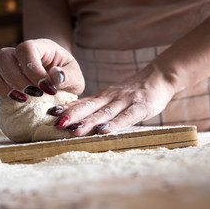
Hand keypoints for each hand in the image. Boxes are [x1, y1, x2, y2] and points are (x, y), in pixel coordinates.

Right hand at [0, 38, 84, 101]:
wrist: (55, 81)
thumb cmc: (66, 77)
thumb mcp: (75, 77)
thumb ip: (69, 77)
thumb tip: (56, 78)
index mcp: (39, 46)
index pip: (26, 49)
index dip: (32, 69)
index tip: (46, 89)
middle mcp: (17, 51)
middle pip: (2, 56)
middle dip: (16, 79)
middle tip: (33, 95)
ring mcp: (4, 62)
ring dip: (3, 86)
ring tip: (22, 99)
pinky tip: (10, 97)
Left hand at [49, 63, 176, 135]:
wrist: (159, 77)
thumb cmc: (132, 92)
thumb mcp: (110, 97)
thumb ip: (94, 106)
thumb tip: (70, 115)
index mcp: (102, 96)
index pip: (82, 102)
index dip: (66, 108)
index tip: (50, 113)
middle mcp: (111, 97)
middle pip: (89, 107)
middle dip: (72, 115)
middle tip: (56, 123)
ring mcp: (126, 101)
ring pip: (104, 112)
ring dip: (88, 122)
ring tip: (73, 129)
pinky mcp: (141, 107)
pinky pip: (127, 117)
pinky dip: (114, 124)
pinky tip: (103, 131)